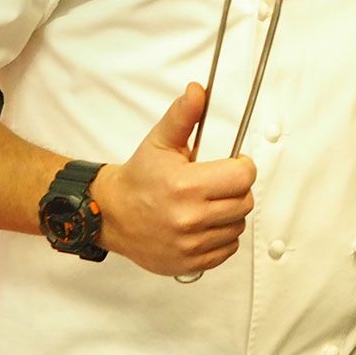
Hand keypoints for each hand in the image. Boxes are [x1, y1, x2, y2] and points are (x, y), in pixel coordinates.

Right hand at [92, 83, 256, 275]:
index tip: (233, 165)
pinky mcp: (189, 263)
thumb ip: (183, 115)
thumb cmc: (139, 178)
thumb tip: (198, 91)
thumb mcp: (160, 141)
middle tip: (217, 184)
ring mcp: (189, 245)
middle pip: (244, 202)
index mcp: (185, 186)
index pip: (243, 177)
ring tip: (207, 204)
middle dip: (235, 190)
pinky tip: (203, 225)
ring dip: (229, 214)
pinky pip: (227, 250)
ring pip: (237, 227)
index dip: (242, 167)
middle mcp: (188, 218)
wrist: (111, 214)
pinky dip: (221, 237)